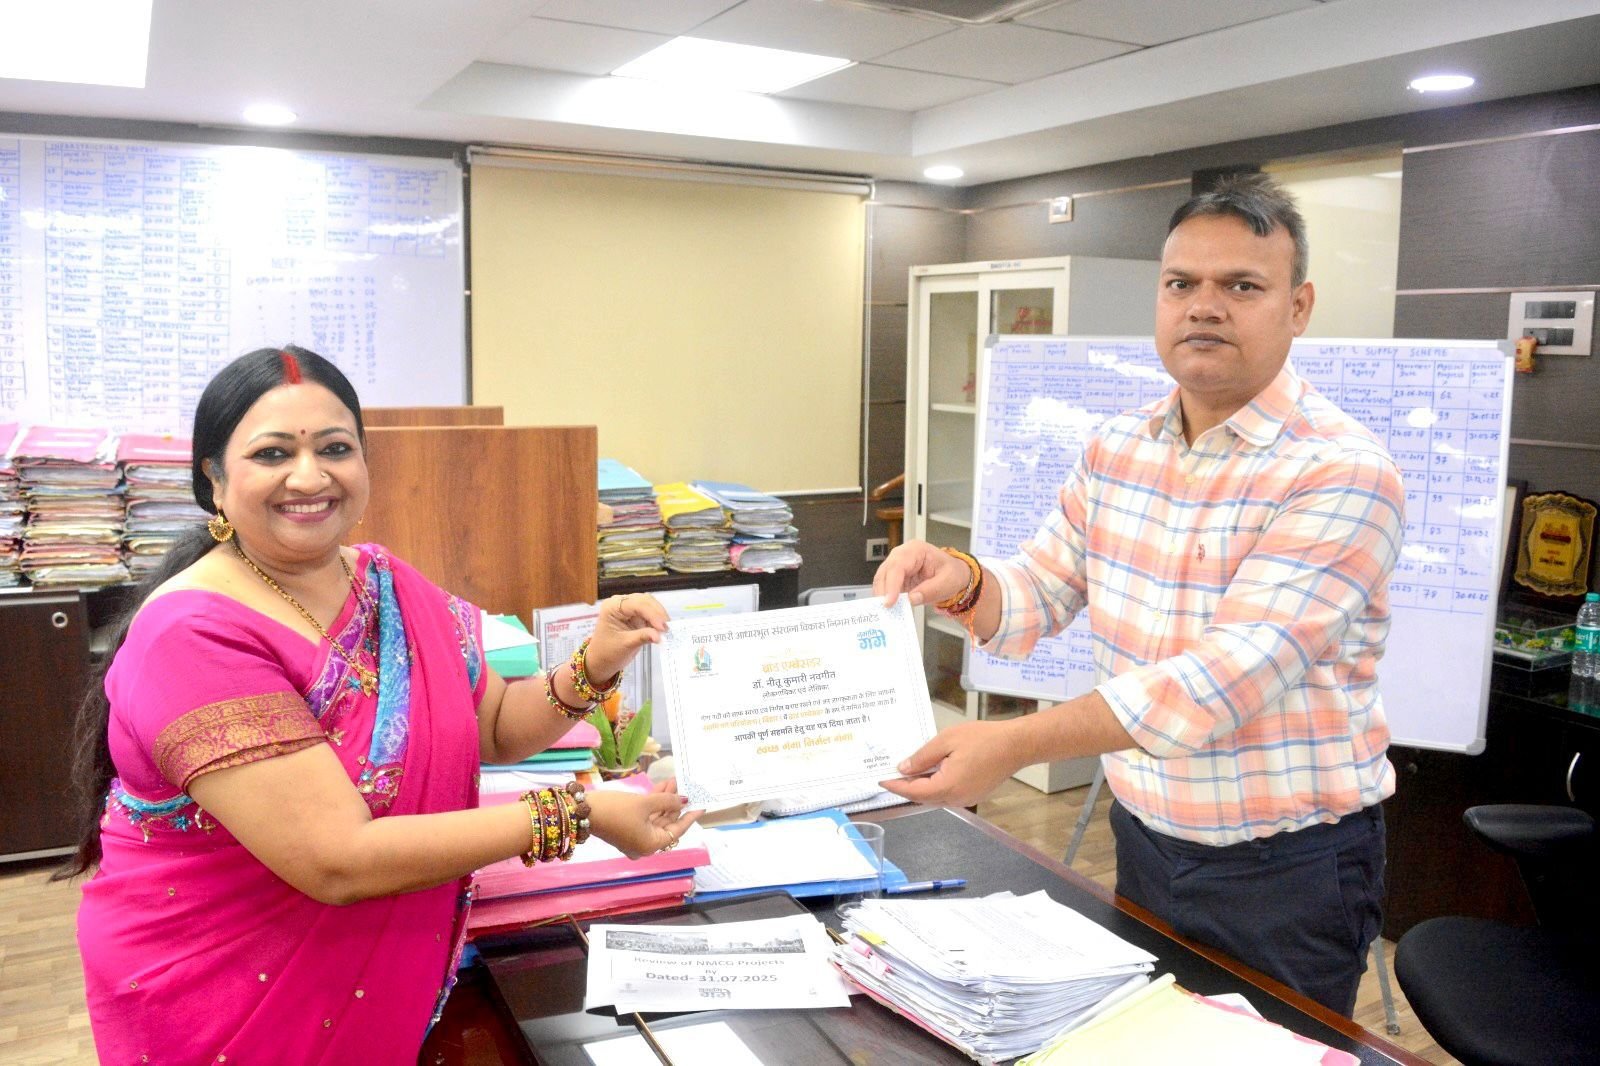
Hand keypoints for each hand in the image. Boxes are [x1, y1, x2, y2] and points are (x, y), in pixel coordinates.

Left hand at [585, 593, 669, 681]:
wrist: (601, 661)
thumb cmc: (607, 653)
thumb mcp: (625, 645)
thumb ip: (642, 637)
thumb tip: (659, 636)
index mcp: (612, 607)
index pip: (636, 604)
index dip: (652, 614)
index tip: (662, 627)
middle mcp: (620, 604)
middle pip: (645, 601)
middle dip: (657, 613)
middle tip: (667, 628)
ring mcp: (629, 609)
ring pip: (649, 605)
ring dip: (659, 616)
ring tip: (666, 630)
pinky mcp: (635, 616)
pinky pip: (650, 614)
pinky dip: (657, 621)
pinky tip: (662, 630)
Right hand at [587, 788, 703, 858]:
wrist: (583, 810)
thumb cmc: (616, 809)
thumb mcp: (644, 803)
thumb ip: (667, 800)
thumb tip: (683, 800)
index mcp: (651, 845)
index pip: (677, 830)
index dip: (690, 816)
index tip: (701, 805)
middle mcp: (645, 845)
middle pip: (666, 823)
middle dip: (674, 803)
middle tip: (683, 785)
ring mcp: (635, 838)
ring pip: (656, 818)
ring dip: (664, 800)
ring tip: (672, 781)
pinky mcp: (626, 829)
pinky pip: (645, 817)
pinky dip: (653, 804)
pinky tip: (660, 787)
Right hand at [872, 540, 968, 608]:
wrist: (953, 574)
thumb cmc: (952, 573)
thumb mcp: (948, 582)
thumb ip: (931, 590)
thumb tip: (911, 599)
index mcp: (916, 550)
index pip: (898, 566)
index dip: (891, 584)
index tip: (890, 602)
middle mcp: (902, 554)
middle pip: (885, 571)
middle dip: (883, 591)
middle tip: (886, 610)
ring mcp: (897, 565)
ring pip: (882, 579)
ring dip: (882, 596)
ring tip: (888, 611)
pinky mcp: (895, 577)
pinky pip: (885, 587)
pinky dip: (886, 598)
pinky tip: (891, 608)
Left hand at [879, 720, 1023, 807]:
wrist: (1015, 745)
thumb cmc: (984, 739)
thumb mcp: (946, 741)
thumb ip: (922, 757)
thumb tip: (904, 769)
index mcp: (948, 786)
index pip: (914, 791)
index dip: (896, 786)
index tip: (882, 781)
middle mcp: (957, 798)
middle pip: (923, 797)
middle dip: (906, 788)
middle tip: (891, 776)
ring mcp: (967, 799)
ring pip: (936, 797)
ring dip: (921, 787)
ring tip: (908, 773)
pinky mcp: (974, 795)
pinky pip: (948, 794)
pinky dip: (936, 786)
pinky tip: (931, 773)